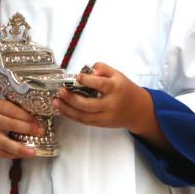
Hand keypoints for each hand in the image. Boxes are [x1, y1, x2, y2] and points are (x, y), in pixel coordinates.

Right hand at [0, 99, 42, 165]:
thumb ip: (12, 110)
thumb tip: (35, 118)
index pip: (14, 111)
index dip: (28, 117)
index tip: (38, 121)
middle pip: (12, 125)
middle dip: (28, 129)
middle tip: (41, 132)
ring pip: (6, 144)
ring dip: (21, 149)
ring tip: (33, 152)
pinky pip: (1, 153)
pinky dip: (13, 155)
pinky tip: (22, 154)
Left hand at [53, 62, 170, 150]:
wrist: (138, 110)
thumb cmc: (126, 89)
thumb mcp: (118, 75)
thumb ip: (104, 69)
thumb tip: (89, 69)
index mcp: (116, 88)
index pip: (100, 84)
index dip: (87, 80)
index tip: (77, 77)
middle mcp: (110, 104)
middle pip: (88, 104)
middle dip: (72, 99)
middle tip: (61, 91)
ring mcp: (106, 116)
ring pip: (84, 116)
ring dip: (68, 110)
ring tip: (56, 102)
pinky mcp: (102, 124)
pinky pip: (85, 121)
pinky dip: (72, 116)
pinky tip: (63, 110)